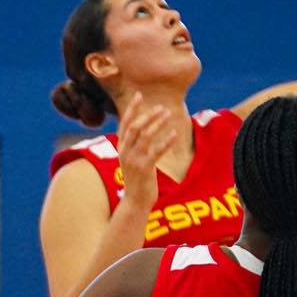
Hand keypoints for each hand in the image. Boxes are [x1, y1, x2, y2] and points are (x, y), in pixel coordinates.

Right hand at [113, 92, 179, 209]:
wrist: (135, 201)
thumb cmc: (136, 178)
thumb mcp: (130, 158)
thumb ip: (133, 143)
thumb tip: (141, 126)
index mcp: (121, 147)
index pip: (125, 123)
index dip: (132, 109)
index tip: (139, 95)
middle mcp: (124, 152)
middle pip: (135, 127)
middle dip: (148, 114)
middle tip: (161, 107)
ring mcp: (134, 160)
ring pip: (145, 136)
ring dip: (158, 123)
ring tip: (169, 114)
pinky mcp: (144, 168)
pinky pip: (156, 151)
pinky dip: (166, 141)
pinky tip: (175, 134)